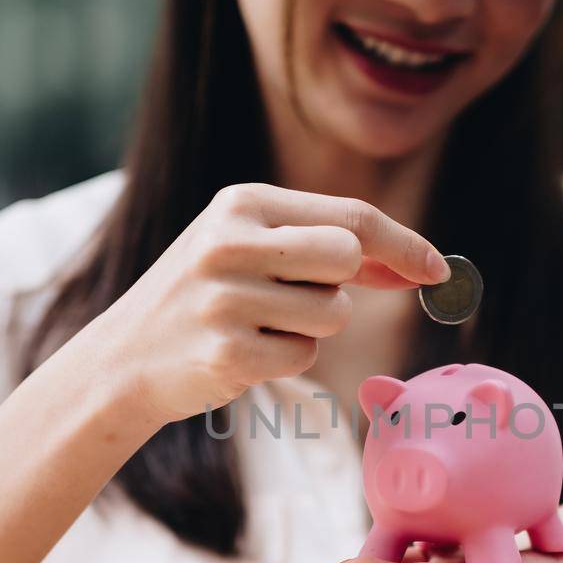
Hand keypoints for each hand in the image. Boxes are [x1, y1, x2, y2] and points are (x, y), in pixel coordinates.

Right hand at [80, 183, 447, 425]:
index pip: (351, 217)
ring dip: (311, 328)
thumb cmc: (204, 297)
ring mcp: (226, 298)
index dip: (405, 245)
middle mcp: (231, 242)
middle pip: (348, 259)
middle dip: (342, 285)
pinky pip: (304, 357)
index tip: (438, 269)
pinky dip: (286, 359)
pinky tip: (243, 352)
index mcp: (242, 202)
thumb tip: (420, 262)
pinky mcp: (228, 351)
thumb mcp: (250, 247)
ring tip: (258, 324)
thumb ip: (325, 245)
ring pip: (332, 314)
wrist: (124, 358)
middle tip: (300, 296)